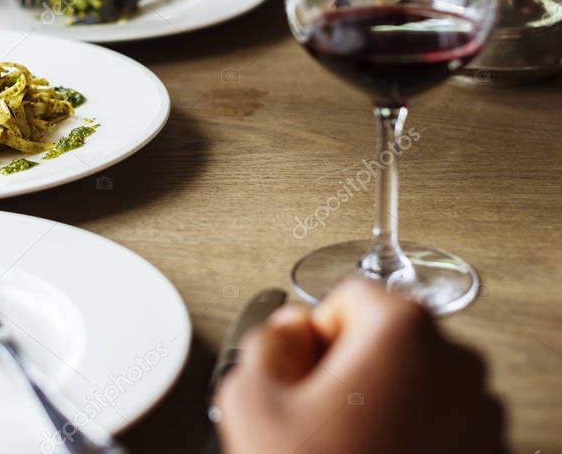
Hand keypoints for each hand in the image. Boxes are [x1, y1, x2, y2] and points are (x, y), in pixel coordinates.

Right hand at [216, 279, 504, 453]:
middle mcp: (457, 365)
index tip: (305, 373)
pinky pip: (440, 424)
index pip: (351, 294)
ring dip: (379, 403)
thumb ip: (266, 339)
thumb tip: (288, 331)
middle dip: (348, 366)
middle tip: (317, 415)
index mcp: (403, 330)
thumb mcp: (249, 396)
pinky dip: (408, 436)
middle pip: (387, 336)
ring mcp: (481, 417)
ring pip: (414, 382)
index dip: (315, 333)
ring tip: (342, 448)